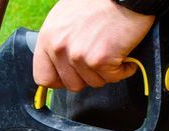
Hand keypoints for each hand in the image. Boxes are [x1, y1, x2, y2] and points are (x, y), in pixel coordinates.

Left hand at [33, 0, 154, 90]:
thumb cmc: (100, 3)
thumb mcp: (66, 17)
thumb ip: (58, 41)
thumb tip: (57, 65)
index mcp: (48, 37)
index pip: (43, 77)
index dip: (60, 81)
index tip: (72, 76)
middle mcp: (59, 47)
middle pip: (71, 84)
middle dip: (88, 76)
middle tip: (99, 60)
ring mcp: (78, 55)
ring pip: (93, 82)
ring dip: (107, 72)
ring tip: (112, 51)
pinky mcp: (99, 60)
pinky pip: (112, 78)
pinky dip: (123, 69)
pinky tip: (125, 55)